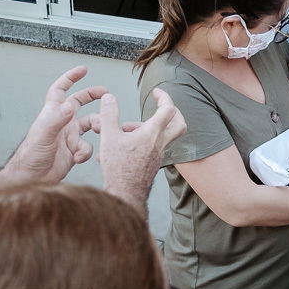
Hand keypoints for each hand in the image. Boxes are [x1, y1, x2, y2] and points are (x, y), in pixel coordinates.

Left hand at [0, 66, 106, 185]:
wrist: (32, 179)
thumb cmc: (30, 156)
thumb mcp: (43, 134)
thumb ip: (57, 119)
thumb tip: (70, 105)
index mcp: (53, 113)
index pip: (60, 89)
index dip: (70, 78)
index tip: (83, 70)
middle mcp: (62, 122)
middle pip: (79, 102)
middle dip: (93, 96)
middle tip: (106, 95)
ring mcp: (69, 136)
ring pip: (91, 124)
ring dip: (98, 127)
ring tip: (100, 131)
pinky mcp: (75, 151)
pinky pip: (88, 147)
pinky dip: (87, 152)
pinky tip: (79, 158)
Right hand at [97, 88, 186, 206]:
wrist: (125, 196)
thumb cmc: (118, 168)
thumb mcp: (109, 138)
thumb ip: (109, 115)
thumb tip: (109, 97)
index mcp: (152, 134)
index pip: (168, 109)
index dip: (164, 96)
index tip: (156, 91)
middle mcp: (160, 144)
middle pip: (179, 123)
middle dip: (172, 111)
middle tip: (159, 105)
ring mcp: (157, 155)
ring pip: (162, 136)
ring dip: (146, 127)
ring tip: (122, 129)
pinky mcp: (152, 164)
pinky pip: (150, 148)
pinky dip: (139, 141)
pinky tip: (117, 148)